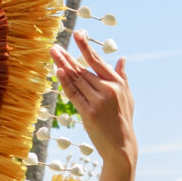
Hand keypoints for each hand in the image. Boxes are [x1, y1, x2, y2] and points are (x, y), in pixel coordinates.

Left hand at [51, 31, 134, 163]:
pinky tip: (58, 71)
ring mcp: (98, 101)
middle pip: (83, 69)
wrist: (122, 146)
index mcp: (117, 83)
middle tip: (55, 46)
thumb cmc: (124, 121)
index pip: (97, 61)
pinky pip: (74, 94)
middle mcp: (108, 89)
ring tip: (53, 54)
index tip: (78, 34)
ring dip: (63, 65)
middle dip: (67, 56)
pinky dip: (65, 82)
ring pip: (77, 80)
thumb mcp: (127, 97)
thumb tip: (122, 58)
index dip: (85, 47)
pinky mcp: (89, 113)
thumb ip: (122, 76)